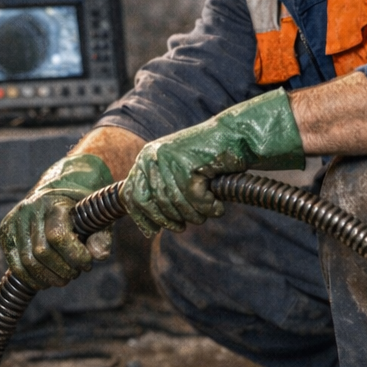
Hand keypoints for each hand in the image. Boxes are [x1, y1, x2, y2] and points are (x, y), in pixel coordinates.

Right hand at [0, 152, 113, 289]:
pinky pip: (15, 264)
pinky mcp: (5, 232)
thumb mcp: (96, 217)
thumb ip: (101, 236)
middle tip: (75, 274)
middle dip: (62, 270)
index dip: (74, 256)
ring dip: (48, 278)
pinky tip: (45, 281)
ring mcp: (14, 220)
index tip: (87, 265)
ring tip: (63, 279)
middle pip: (42, 252)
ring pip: (28, 261)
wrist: (58, 189)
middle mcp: (29, 209)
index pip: (58, 235)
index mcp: (53, 203)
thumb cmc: (79, 208)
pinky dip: (31, 278)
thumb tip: (98, 256)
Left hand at [121, 89, 303, 236]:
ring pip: (176, 204)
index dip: (141, 216)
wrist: (234, 134)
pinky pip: (196, 201)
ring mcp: (169, 161)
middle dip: (168, 220)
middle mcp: (153, 157)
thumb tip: (147, 225)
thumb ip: (159, 188)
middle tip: (181, 227)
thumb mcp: (175, 168)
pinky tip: (217, 206)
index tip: (152, 232)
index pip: (132, 194)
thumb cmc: (207, 156)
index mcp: (146, 157)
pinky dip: (209, 208)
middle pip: (154, 203)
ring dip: (194, 215)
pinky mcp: (189, 166)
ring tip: (205, 213)